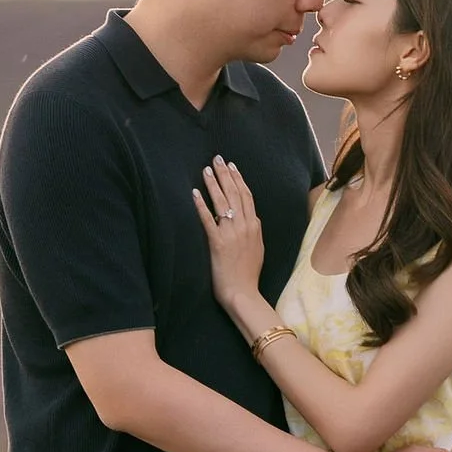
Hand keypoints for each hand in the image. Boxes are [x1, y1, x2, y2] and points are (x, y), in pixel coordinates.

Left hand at [192, 157, 267, 315]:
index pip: (246, 196)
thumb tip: (251, 220)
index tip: (232, 167)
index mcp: (255, 226)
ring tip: (206, 170)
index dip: (238, 179)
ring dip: (213, 184)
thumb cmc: (248, 274)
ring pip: (222, 202)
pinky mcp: (217, 242)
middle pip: (234, 193)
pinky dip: (201, 205)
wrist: (243, 293)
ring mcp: (231, 233)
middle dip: (225, 174)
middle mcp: (244, 226)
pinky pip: (208, 219)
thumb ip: (254, 232)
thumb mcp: (258, 248)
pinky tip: (194, 193)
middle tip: (217, 159)